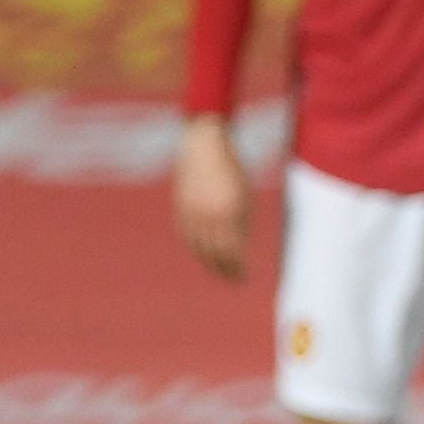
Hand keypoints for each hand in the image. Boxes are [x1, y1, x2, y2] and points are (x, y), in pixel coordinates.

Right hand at [174, 117, 253, 281]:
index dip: (237, 267)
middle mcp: (207, 213)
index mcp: (229, 210)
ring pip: (197, 246)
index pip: (232, 250)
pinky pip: (186, 234)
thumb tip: (238, 249)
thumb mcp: (244, 194)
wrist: (204, 143)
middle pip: (214, 252)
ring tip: (218, 270)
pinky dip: (194, 246)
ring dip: (208, 261)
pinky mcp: (179, 206)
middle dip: (224, 268)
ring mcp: (190, 210)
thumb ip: (240, 221)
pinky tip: (202, 253)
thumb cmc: (232, 167)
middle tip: (232, 279)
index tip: (243, 278)